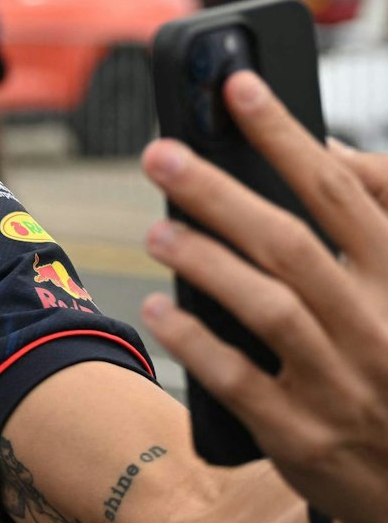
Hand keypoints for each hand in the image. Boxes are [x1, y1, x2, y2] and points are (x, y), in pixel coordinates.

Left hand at [141, 69, 387, 522]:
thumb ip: (375, 220)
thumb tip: (322, 150)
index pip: (342, 193)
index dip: (287, 136)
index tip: (238, 88)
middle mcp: (379, 330)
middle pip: (289, 243)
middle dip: (218, 192)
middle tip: (160, 154)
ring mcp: (341, 386)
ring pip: (264, 306)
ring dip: (201, 260)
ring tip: (156, 231)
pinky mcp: (301, 434)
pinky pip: (234, 378)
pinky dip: (191, 338)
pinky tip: (156, 306)